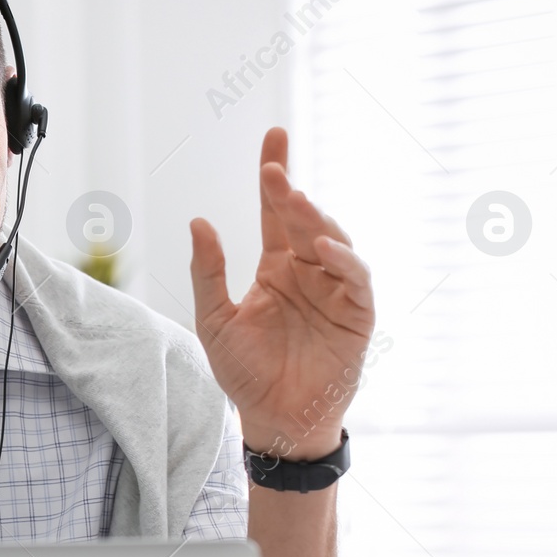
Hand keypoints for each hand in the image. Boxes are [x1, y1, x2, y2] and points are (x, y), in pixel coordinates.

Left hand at [188, 127, 374, 460]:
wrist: (274, 421)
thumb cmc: (245, 373)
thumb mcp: (214, 320)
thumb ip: (208, 273)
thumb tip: (199, 221)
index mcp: (276, 267)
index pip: (276, 212)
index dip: (275, 173)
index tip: (273, 136)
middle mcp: (309, 271)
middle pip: (304, 220)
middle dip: (291, 194)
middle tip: (274, 174)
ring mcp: (336, 290)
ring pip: (334, 242)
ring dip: (316, 221)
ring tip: (294, 204)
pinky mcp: (357, 314)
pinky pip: (356, 280)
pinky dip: (343, 260)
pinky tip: (322, 247)